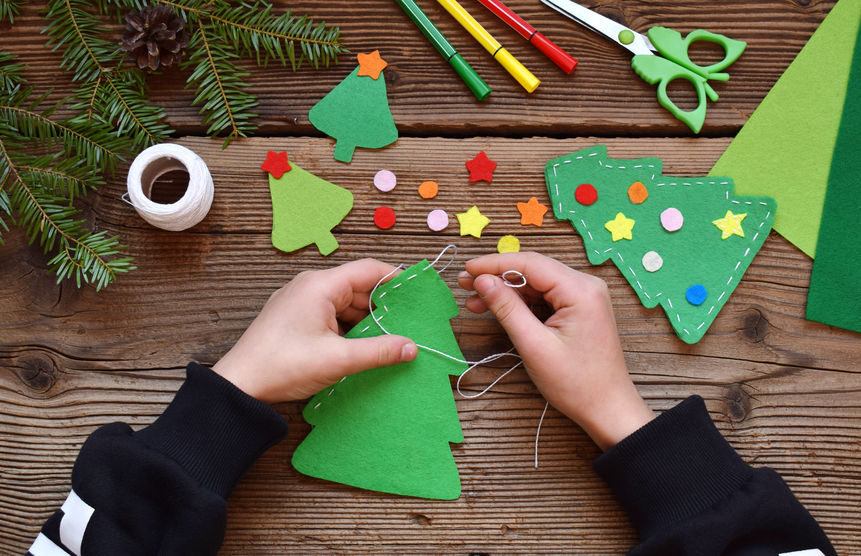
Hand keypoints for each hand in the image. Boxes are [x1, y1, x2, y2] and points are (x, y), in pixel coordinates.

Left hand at [213, 259, 417, 403]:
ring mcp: (299, 301)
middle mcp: (309, 286)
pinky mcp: (293, 317)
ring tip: (387, 340)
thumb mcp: (338, 360)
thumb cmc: (283, 365)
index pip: (369, 269)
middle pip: (357, 287)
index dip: (396, 279)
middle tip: (408, 324)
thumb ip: (378, 351)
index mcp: (320, 285)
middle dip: (383, 306)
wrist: (239, 385)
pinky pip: (329, 314)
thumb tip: (411, 347)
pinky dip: (347, 327)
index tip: (417, 293)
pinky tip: (359, 346)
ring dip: (365, 320)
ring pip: (344, 303)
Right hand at [459, 252, 653, 449]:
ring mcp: (584, 296)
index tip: (466, 269)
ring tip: (474, 301)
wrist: (608, 409)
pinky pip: (545, 296)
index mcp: (581, 290)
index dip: (494, 264)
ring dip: (506, 290)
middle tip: (464, 284)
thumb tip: (482, 281)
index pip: (530, 263)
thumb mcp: (534, 345)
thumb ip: (507, 309)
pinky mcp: (580, 308)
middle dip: (497, 276)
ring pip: (537, 283)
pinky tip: (497, 307)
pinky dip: (521, 302)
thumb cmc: (576, 383)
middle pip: (533, 270)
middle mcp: (586, 285)